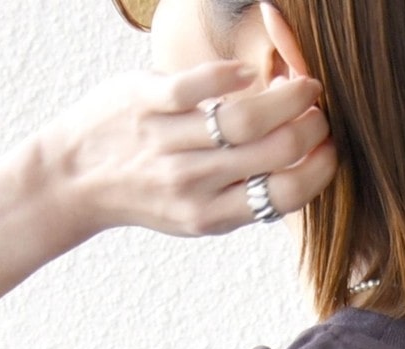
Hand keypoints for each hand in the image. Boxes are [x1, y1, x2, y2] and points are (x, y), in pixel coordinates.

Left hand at [33, 59, 337, 240]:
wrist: (74, 180)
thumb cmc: (144, 194)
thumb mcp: (194, 214)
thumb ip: (240, 196)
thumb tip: (298, 163)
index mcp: (211, 216)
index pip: (285, 194)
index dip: (319, 167)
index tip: (330, 147)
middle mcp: (193, 183)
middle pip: (276, 150)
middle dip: (312, 125)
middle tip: (319, 111)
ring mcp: (169, 142)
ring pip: (245, 116)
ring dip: (286, 95)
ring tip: (299, 86)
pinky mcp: (146, 102)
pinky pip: (200, 84)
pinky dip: (233, 75)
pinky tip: (246, 76)